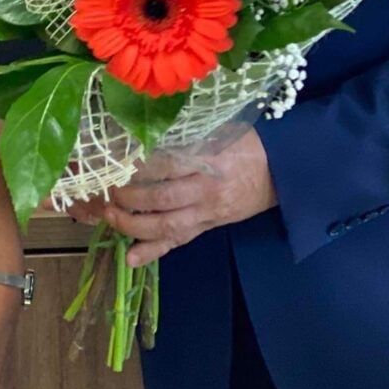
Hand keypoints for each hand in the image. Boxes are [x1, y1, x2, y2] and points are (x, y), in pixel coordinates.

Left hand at [68, 127, 276, 266]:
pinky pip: (179, 242)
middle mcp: (206, 190)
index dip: (140, 167)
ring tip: (110, 216)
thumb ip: (187, 135)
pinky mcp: (209, 226)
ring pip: (167, 226)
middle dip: (130, 199)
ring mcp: (208, 212)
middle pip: (162, 200)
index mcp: (209, 159)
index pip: (168, 166)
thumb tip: (147, 131)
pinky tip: (131, 258)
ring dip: (133, 226)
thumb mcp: (220, 130)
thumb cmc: (246, 143)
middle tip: (107, 190)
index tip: (117, 162)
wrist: (281, 171)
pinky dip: (154, 252)